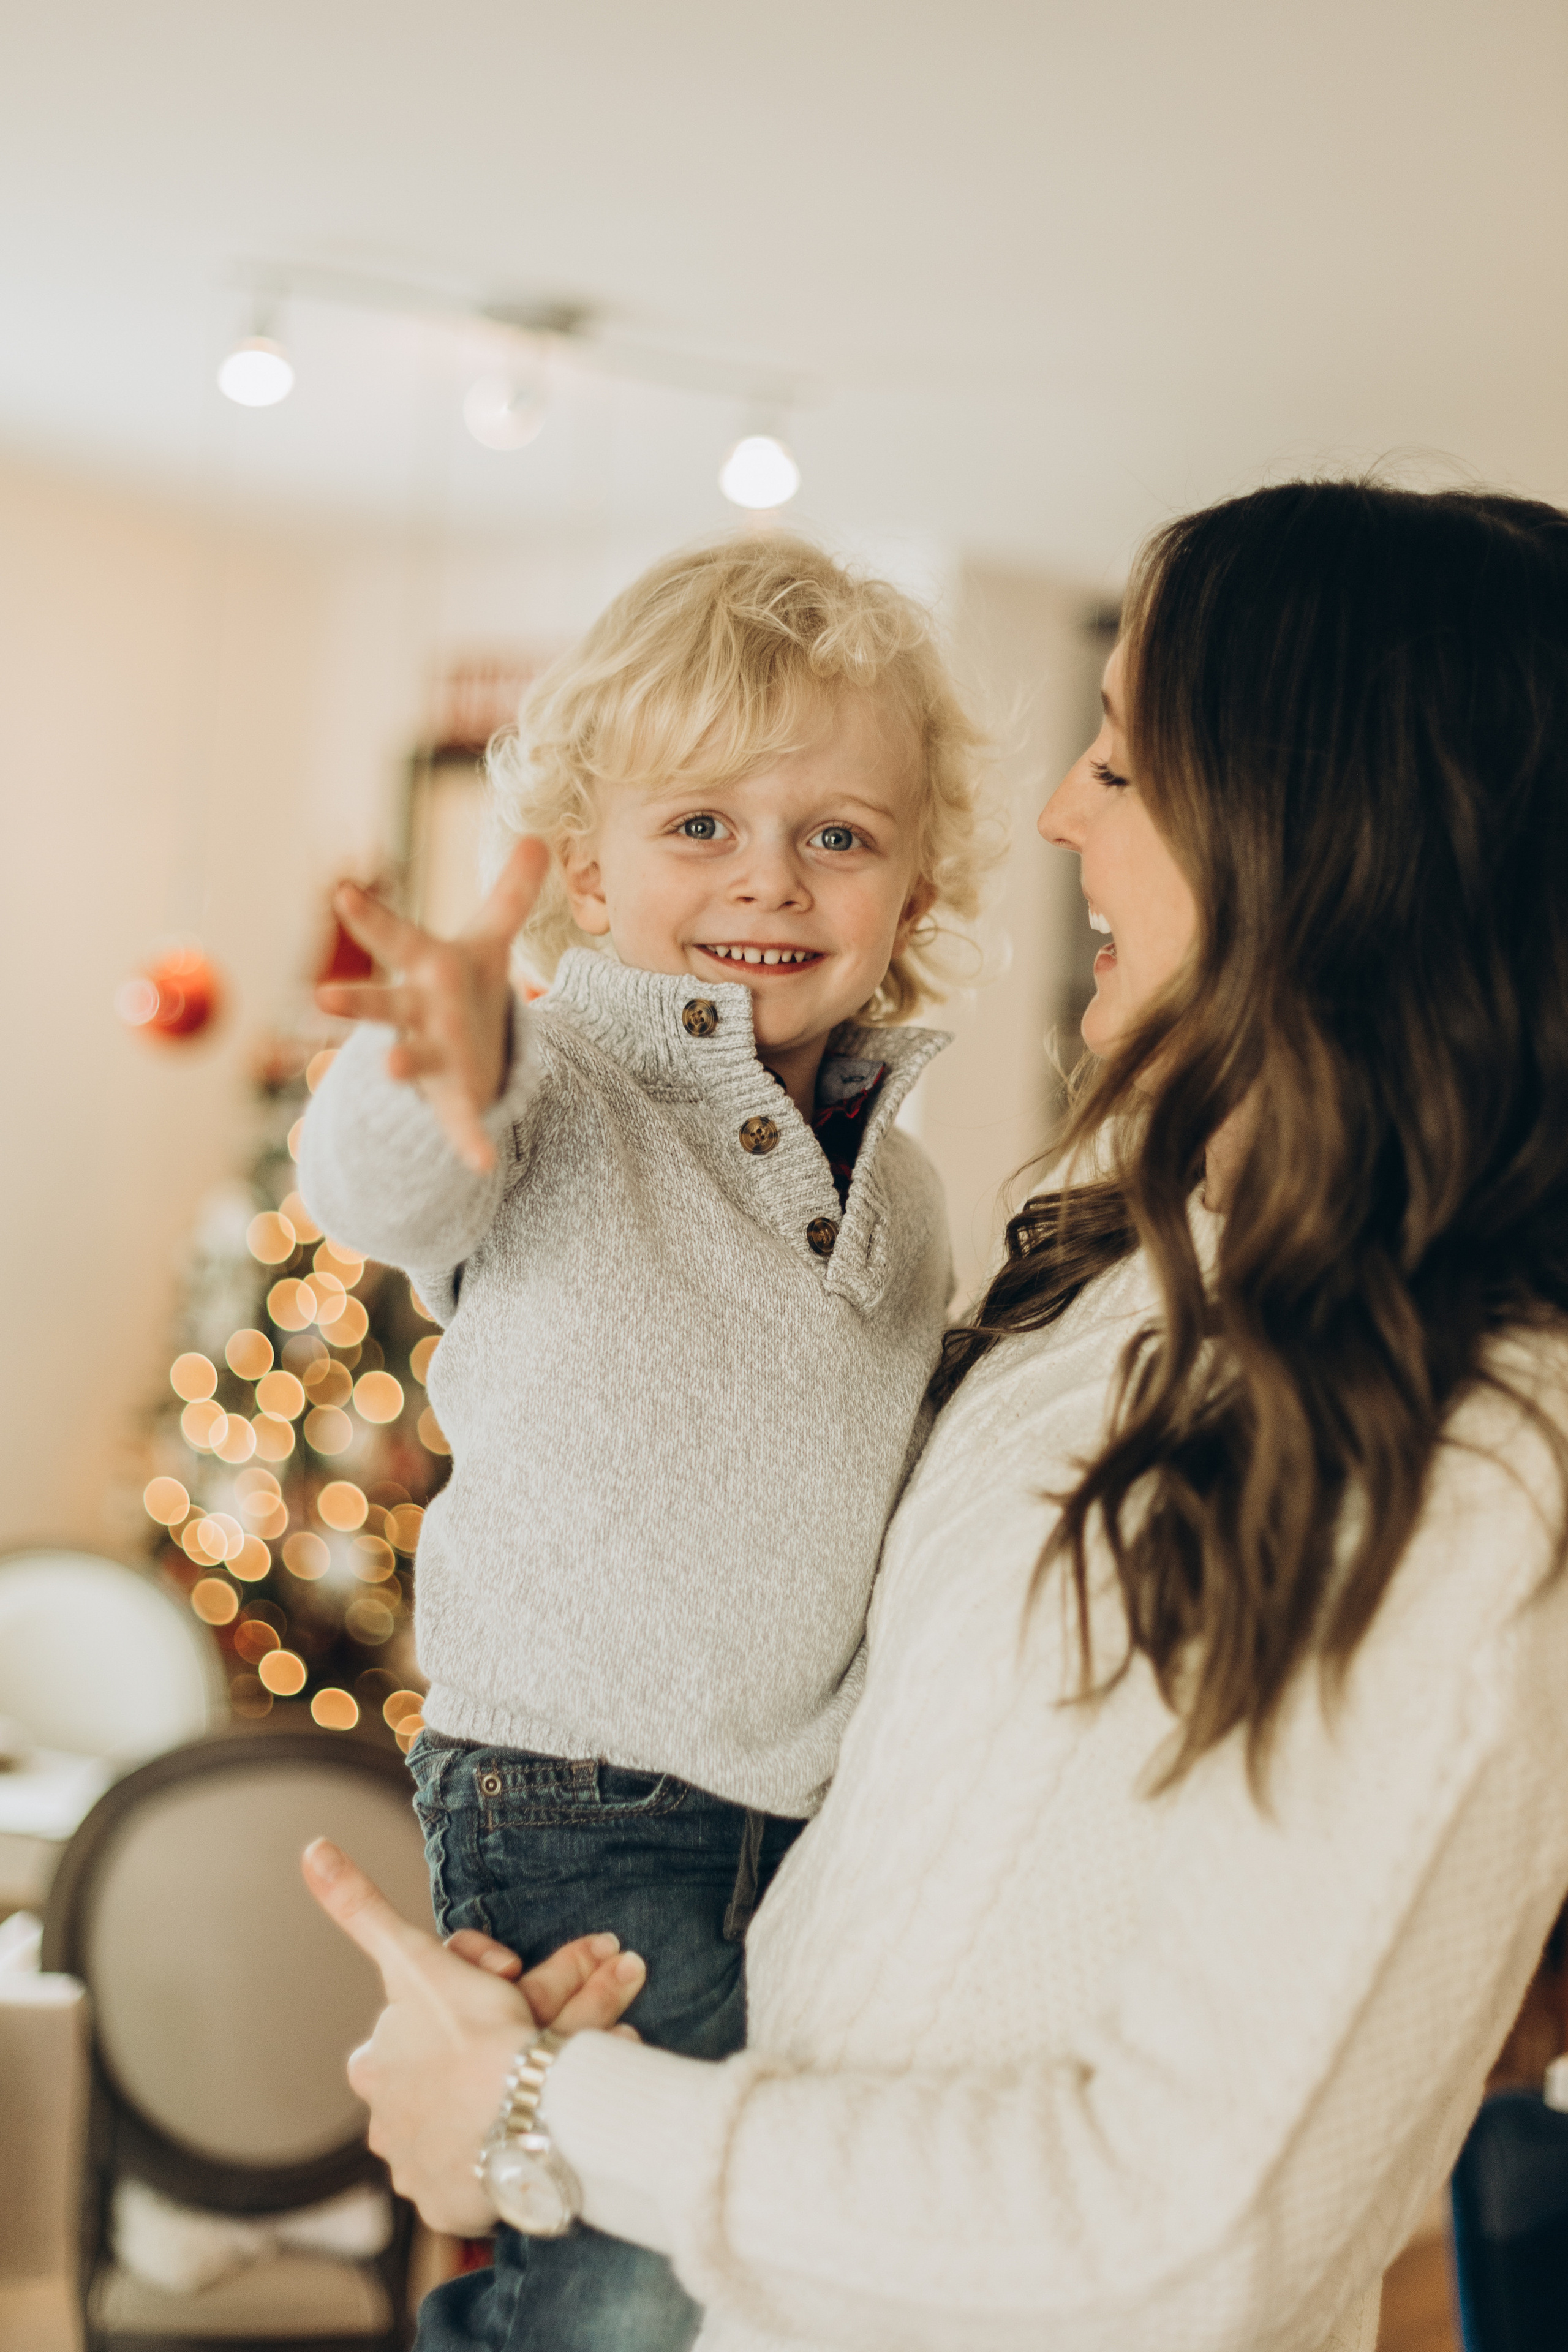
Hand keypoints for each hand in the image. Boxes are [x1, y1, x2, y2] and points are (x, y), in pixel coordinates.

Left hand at [303, 1837, 644, 2231]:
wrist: (524, 2120)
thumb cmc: (476, 2034)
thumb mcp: (416, 1957)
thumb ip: (358, 1904)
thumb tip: (310, 1850)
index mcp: (375, 2059)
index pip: (424, 2009)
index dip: (479, 1983)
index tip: (511, 1980)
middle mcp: (383, 2114)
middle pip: (440, 2066)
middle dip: (487, 2042)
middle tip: (535, 2031)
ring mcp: (411, 2163)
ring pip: (459, 2114)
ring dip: (492, 2091)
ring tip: (541, 2077)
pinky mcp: (442, 2202)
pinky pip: (475, 2165)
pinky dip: (498, 2142)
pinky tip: (529, 2121)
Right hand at [315, 837, 550, 1176]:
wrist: (463, 1057)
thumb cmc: (465, 991)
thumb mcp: (491, 940)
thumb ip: (512, 894)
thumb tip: (541, 837)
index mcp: (425, 970)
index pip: (394, 936)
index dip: (369, 915)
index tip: (343, 891)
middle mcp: (416, 1014)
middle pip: (383, 1005)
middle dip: (356, 1000)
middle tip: (323, 995)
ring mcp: (429, 1059)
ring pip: (408, 1061)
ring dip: (398, 1065)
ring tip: (385, 1071)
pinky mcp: (452, 1100)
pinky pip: (458, 1124)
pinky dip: (468, 1143)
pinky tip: (482, 1164)